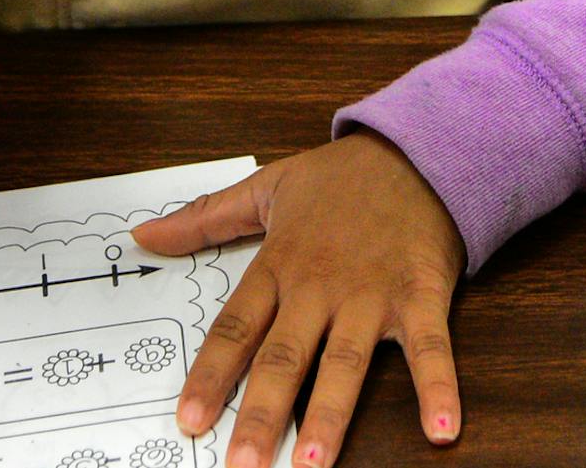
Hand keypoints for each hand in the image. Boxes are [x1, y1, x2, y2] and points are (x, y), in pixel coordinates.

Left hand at [132, 133, 466, 464]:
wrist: (420, 149)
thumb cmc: (344, 176)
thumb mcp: (269, 186)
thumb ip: (205, 218)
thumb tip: (143, 235)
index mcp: (282, 263)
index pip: (237, 327)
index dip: (212, 375)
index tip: (189, 420)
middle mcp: (322, 285)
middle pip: (285, 356)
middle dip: (262, 413)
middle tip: (242, 465)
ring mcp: (373, 293)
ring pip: (346, 362)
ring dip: (330, 414)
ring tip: (311, 463)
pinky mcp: (421, 295)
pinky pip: (429, 348)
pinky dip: (438, 388)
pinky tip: (441, 430)